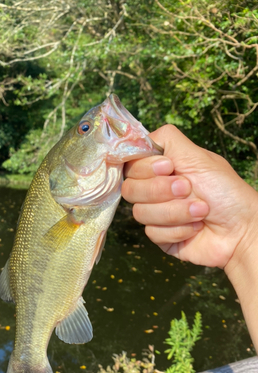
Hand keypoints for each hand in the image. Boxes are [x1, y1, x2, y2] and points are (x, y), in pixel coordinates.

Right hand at [121, 124, 257, 269]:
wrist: (241, 228)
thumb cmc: (226, 191)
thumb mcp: (198, 157)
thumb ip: (167, 140)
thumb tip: (136, 136)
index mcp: (161, 169)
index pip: (131, 165)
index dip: (145, 168)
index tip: (168, 167)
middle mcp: (155, 190)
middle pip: (130, 189)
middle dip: (161, 190)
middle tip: (188, 188)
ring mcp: (156, 214)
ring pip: (140, 213)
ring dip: (175, 212)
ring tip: (200, 210)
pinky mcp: (160, 237)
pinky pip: (152, 233)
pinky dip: (178, 229)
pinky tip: (195, 228)